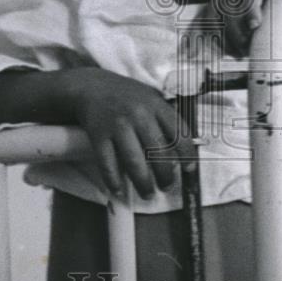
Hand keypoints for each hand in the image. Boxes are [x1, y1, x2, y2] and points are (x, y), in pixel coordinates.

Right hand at [66, 68, 194, 199]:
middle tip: (167, 187)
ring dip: (143, 183)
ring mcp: (117, 125)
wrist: (92, 86)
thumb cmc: (127, 97)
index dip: (187, 154)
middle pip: (158, 151)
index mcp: (156, 105)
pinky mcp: (98, 135)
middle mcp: (139, 114)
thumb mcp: (151, 99)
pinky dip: (113, 180)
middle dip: (165, 175)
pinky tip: (119, 190)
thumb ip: (166, 119)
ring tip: (148, 194)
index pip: (178, 132)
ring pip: (134, 161)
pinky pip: (108, 163)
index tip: (189, 169)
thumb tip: (183, 150)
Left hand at [204, 0, 281, 56]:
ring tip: (250, 47)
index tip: (210, 55)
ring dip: (238, 34)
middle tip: (241, 54)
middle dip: (226, 41)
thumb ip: (245, 19)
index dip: (206, 37)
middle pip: (217, 17)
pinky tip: (256, 25)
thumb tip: (241, 48)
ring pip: (231, 11)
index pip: (207, 17)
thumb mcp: (257, 2)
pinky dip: (250, 13)